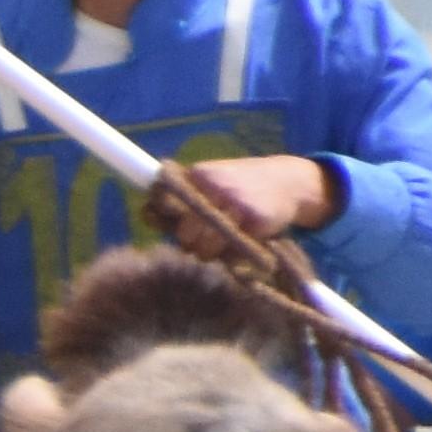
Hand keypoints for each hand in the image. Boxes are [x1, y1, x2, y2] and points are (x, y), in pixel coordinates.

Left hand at [167, 152, 346, 242]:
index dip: (166, 220)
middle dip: (191, 242)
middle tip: (206, 237)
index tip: (176, 226)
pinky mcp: (255, 221)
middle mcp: (215, 187)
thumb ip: (179, 198)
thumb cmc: (238, 185)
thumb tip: (145, 214)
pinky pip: (230, 254)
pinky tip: (241, 243)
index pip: (165, 205)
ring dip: (211, 253)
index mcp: (199, 175)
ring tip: (223, 241)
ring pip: (205, 248)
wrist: (286, 180)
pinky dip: (232, 257)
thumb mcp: (209, 181)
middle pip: (184, 234)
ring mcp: (236, 204)